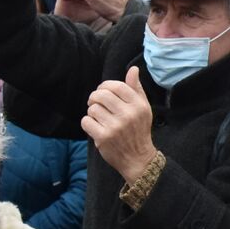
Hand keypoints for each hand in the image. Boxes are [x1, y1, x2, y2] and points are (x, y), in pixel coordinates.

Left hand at [82, 66, 156, 183]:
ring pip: (92, 108)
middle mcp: (128, 115)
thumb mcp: (143, 109)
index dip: (105, 86)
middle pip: (101, 94)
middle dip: (95, 97)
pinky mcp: (104, 137)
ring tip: (99, 118)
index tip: (102, 91)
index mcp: (139, 106)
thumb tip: (133, 69)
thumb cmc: (139, 131)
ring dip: (92, 112)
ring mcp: (115, 126)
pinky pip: (86, 121)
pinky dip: (88, 123)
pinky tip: (96, 128)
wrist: (138, 159)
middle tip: (96, 104)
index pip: (116, 86)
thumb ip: (136, 89)